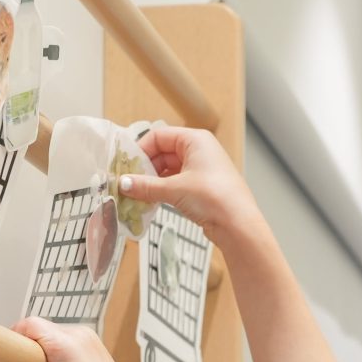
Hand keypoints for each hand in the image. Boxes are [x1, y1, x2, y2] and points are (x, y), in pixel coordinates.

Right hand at [124, 125, 260, 240]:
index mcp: (195, 140)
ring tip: (136, 195)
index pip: (159, 136)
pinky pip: (176, 183)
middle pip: (162, 153)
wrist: (238, 225)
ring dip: (152, 182)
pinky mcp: (202, 187)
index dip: (141, 150)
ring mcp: (202, 169)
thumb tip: (124, 183)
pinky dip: (162, 191)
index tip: (126, 166)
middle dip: (145, 169)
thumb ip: (146, 186)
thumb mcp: (174, 189)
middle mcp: (200, 150)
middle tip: (128, 183)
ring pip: (168, 170)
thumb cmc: (214, 198)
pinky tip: (150, 201)